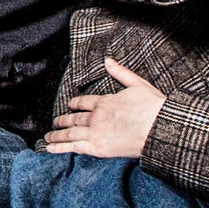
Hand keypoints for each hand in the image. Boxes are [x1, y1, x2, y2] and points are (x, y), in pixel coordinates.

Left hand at [45, 59, 168, 157]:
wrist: (160, 129)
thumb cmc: (154, 108)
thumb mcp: (139, 84)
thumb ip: (121, 73)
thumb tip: (108, 60)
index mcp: (105, 102)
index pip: (83, 102)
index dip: (74, 104)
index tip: (69, 105)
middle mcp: (96, 116)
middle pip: (74, 118)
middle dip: (63, 120)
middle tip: (55, 122)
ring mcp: (95, 132)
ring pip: (70, 132)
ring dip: (57, 135)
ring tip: (48, 136)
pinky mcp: (98, 147)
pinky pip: (74, 147)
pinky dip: (60, 147)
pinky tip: (50, 148)